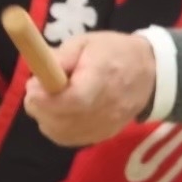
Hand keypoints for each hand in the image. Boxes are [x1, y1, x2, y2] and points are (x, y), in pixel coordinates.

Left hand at [23, 32, 153, 146]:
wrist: (150, 74)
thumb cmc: (113, 52)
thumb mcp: (86, 43)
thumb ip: (61, 57)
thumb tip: (37, 72)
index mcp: (103, 78)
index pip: (75, 99)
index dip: (47, 98)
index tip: (32, 86)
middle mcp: (107, 108)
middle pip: (64, 120)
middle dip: (39, 106)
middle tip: (35, 88)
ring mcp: (105, 126)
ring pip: (61, 132)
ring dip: (45, 117)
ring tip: (49, 98)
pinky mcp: (102, 136)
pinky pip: (69, 138)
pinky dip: (55, 127)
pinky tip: (57, 111)